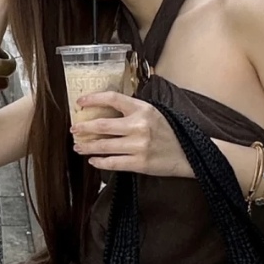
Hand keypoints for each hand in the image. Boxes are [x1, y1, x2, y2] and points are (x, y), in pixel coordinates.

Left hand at [71, 93, 194, 177]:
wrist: (189, 155)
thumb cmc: (170, 133)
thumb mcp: (155, 113)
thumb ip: (134, 111)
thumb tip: (106, 112)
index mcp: (143, 109)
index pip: (113, 99)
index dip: (93, 99)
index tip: (80, 102)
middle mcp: (139, 126)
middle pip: (102, 125)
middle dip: (83, 128)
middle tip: (74, 129)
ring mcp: (138, 146)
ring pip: (104, 146)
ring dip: (87, 146)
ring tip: (78, 146)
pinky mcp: (139, 164)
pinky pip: (113, 163)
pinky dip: (99, 162)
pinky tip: (93, 160)